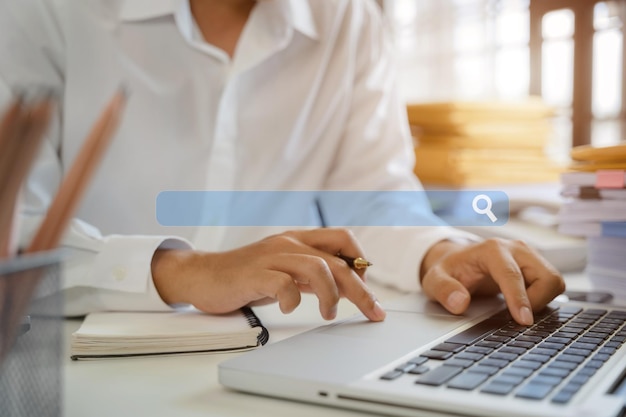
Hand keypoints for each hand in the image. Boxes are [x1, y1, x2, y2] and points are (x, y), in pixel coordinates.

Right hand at [151, 229, 385, 320]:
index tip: (366, 287)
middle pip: (339, 260)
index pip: (343, 239)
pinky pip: (284, 284)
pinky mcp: (255, 274)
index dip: (361, 260)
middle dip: (361, 289)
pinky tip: (288, 309)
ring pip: (318, 268)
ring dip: (331, 295)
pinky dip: (292, 300)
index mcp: (299, 240)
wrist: (205, 275)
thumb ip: (313, 275)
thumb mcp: (286, 271)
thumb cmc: (248, 276)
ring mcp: (272, 257)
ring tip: (328, 314)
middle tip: (372, 311)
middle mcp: (289, 243)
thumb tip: (347, 287)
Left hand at [420, 238, 564, 325]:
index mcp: (492, 249)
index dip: (519, 299)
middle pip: (546, 276)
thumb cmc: (450, 270)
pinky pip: (552, 285)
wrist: (458, 261)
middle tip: (517, 317)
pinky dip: (544, 299)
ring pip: (554, 281)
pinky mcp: (536, 266)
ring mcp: (529, 256)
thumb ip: (443, 290)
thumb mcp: (435, 280)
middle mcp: (516, 249)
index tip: (523, 320)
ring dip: (543, 301)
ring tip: (518, 309)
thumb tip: (460, 303)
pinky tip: (525, 305)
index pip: (512, 275)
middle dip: (537, 301)